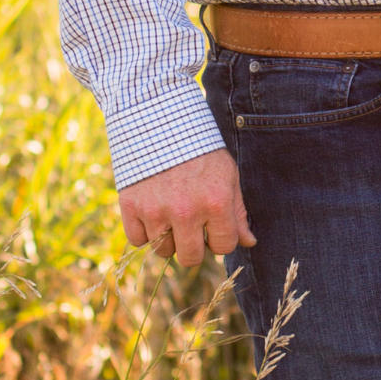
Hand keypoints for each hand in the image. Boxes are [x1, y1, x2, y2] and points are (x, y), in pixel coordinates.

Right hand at [118, 147, 252, 266]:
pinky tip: (151, 211)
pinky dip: (143, 231)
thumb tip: (249, 242)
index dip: (219, 239)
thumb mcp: (227, 175)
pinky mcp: (131, 206)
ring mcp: (156, 210)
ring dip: (168, 238)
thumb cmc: (200, 150)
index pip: (223, 247)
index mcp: (216, 203)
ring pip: (163, 251)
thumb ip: (237, 211)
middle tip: (190, 227)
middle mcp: (186, 211)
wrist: (159, 121)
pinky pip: (137, 240)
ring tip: (169, 213)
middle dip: (193, 246)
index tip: (213, 227)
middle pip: (190, 258)